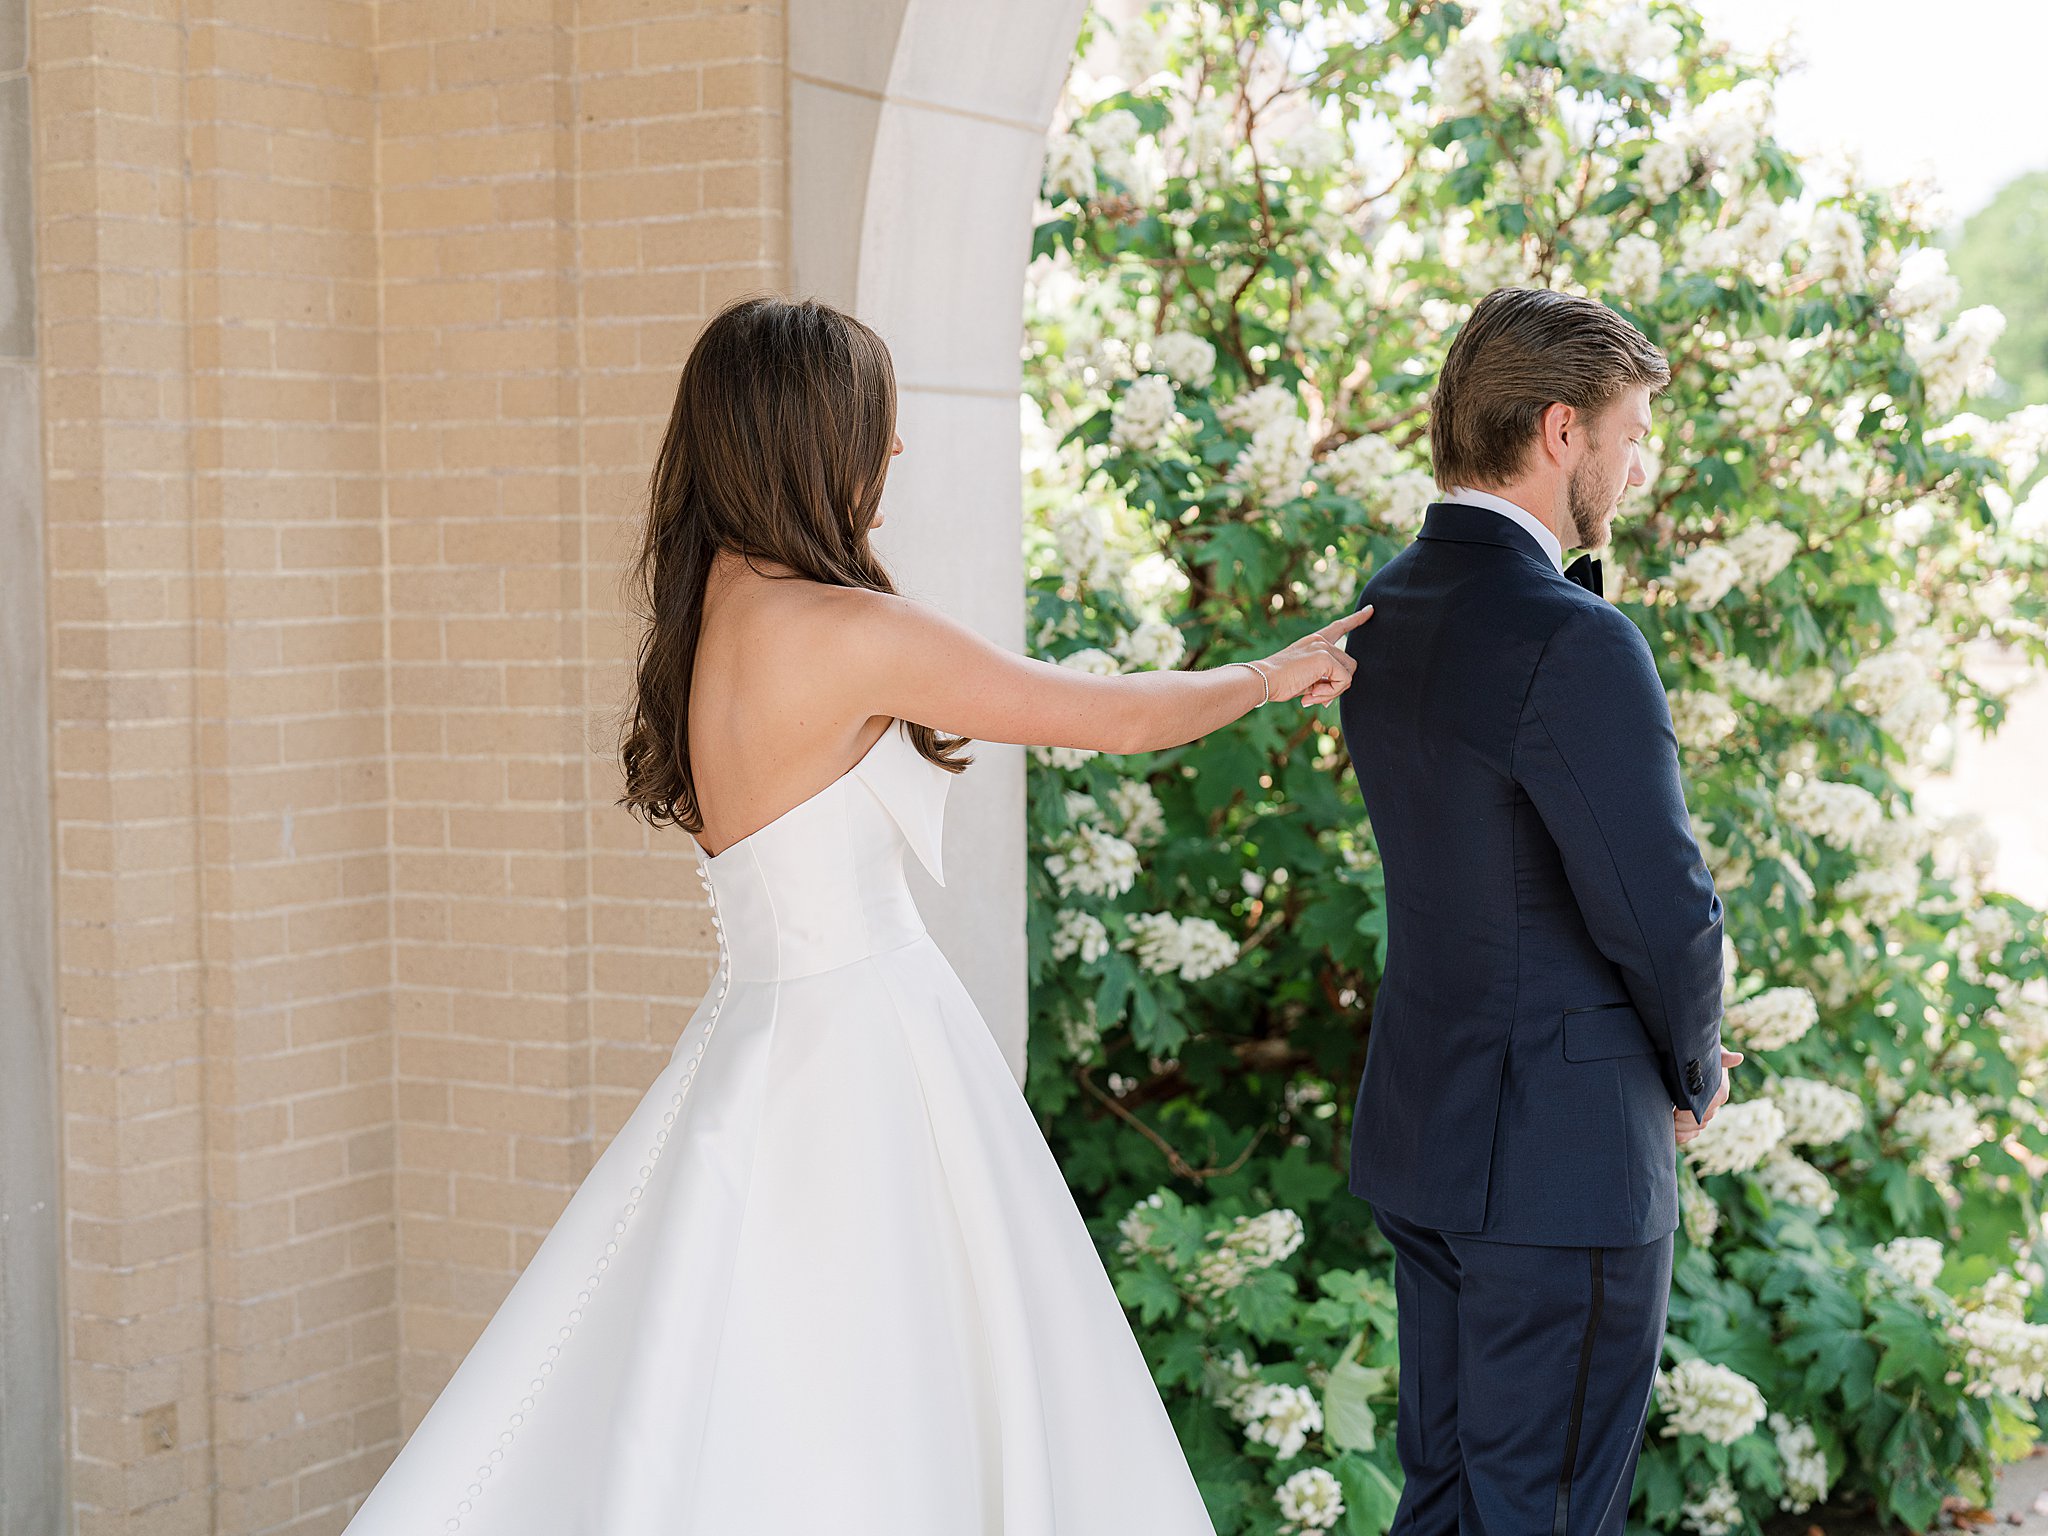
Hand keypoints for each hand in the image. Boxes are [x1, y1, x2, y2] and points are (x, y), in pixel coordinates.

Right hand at [1257, 605, 1373, 708]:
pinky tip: (1311, 694)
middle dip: (1337, 685)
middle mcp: (1321, 641)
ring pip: (1348, 674)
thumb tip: (1332, 696)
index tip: (1371, 610)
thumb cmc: (1279, 681)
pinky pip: (1343, 681)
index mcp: (1314, 641)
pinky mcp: (1325, 658)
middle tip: (1315, 696)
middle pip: (1349, 665)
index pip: (1339, 627)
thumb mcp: (1305, 678)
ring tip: (1311, 695)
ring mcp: (1324, 648)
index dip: (1357, 619)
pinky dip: (1330, 693)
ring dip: (1333, 691)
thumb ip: (1321, 680)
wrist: (1263, 679)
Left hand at [1673, 1048, 1742, 1146]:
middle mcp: (1716, 1103)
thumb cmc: (1699, 1053)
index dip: (1689, 1110)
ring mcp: (1708, 1112)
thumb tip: (1738, 1058)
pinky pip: (1693, 1133)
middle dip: (1683, 1120)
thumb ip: (1721, 1057)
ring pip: (1698, 1127)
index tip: (1676, 1108)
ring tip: (1668, 1124)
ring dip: (1682, 1128)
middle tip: (1668, 1115)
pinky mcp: (1698, 1118)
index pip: (1706, 1108)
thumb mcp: (1707, 1052)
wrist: (1691, 1057)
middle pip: (1701, 1120)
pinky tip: (1675, 1134)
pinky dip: (1684, 1135)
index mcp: (1719, 1090)